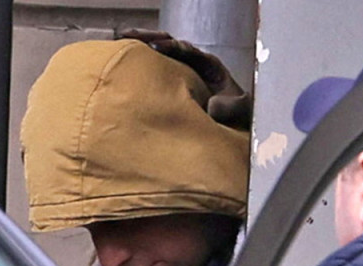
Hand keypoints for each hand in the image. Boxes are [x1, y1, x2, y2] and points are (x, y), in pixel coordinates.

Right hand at [121, 29, 252, 130]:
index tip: (158, 47)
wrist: (230, 132)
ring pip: (158, 54)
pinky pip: (152, 70)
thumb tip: (213, 106)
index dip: (174, 47)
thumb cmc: (236, 119)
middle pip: (170, 45)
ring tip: (121, 38)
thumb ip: (233, 107)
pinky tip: (120, 57)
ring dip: (141, 45)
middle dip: (151, 38)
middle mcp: (192, 66)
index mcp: (209, 68)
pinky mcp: (168, 86)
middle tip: (132, 35)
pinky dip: (138, 62)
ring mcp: (179, 74)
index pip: (189, 51)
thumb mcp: (242, 111)